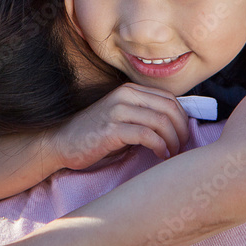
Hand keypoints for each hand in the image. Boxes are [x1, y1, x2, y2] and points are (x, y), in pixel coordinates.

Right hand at [46, 83, 189, 169]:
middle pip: (169, 108)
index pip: (169, 98)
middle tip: (181, 147)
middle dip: (181, 130)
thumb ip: (145, 116)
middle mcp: (125, 95)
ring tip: (171, 153)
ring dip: (172, 140)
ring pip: (161, 121)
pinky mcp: (112, 128)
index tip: (183, 136)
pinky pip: (147, 135)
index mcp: (130, 90)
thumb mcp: (122, 118)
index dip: (182, 118)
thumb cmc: (95, 135)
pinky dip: (160, 146)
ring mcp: (118, 110)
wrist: (62, 142)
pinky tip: (160, 154)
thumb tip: (177, 127)